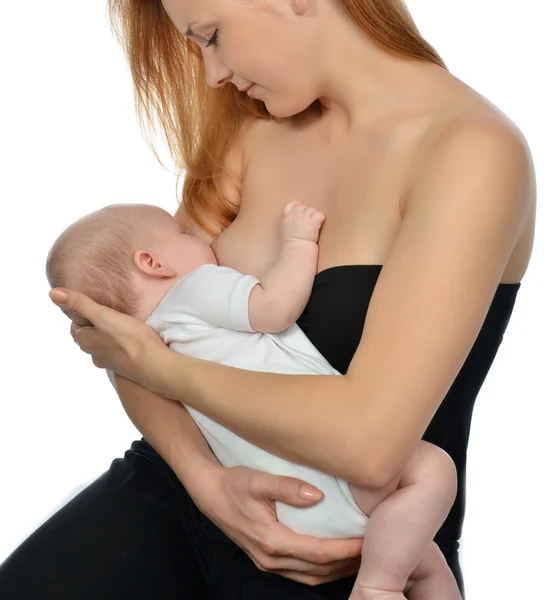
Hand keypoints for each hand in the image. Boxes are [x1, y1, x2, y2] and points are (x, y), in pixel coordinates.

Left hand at [50, 288, 166, 385]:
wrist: (154, 365)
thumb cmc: (130, 338)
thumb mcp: (102, 315)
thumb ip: (79, 304)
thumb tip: (52, 293)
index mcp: (85, 340)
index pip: (76, 325)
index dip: (84, 315)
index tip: (95, 307)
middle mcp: (93, 353)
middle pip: (89, 337)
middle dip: (95, 326)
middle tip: (107, 314)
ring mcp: (109, 362)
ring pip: (103, 346)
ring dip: (108, 337)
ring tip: (120, 326)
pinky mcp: (124, 367)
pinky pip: (117, 353)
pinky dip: (120, 347)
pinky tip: (131, 341)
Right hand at [196, 465, 361, 585]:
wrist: (209, 493)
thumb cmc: (234, 484)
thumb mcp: (258, 480)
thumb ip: (287, 487)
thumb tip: (318, 496)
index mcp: (272, 541)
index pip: (318, 552)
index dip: (345, 549)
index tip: (367, 540)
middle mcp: (271, 558)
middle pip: (318, 570)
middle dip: (346, 562)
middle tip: (372, 549)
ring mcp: (268, 562)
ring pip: (310, 576)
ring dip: (336, 570)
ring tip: (358, 556)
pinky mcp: (266, 559)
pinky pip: (300, 573)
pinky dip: (321, 570)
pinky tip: (333, 560)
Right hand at [281, 200, 325, 243]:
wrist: (297, 248)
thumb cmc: (292, 242)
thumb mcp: (285, 228)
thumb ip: (290, 219)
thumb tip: (298, 215)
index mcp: (286, 216)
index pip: (291, 204)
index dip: (297, 204)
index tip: (301, 208)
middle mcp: (295, 215)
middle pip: (304, 206)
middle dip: (307, 212)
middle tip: (309, 221)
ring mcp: (304, 217)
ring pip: (312, 209)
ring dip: (314, 216)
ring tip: (314, 225)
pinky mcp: (313, 222)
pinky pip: (319, 214)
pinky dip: (321, 218)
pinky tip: (319, 224)